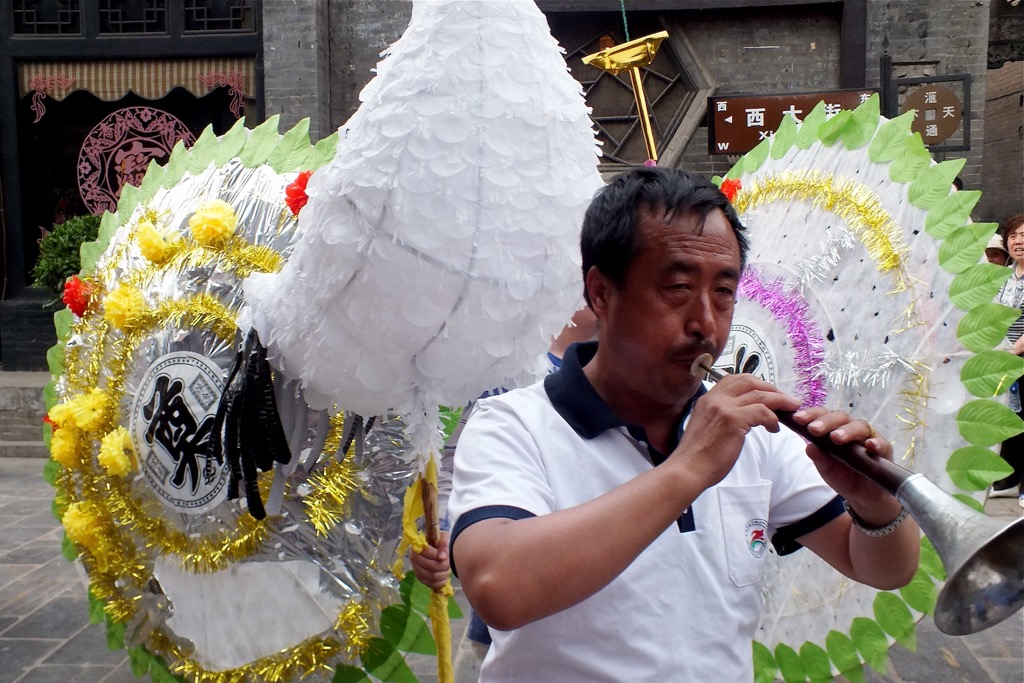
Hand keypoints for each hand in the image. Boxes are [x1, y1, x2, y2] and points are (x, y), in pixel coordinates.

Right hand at [410, 530, 449, 589]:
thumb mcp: (442, 536)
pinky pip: (431, 584)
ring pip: (432, 576)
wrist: (434, 549)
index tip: (446, 556)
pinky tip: (444, 578)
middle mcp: (414, 559)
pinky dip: (440, 583)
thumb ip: (443, 542)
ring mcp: (416, 570)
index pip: (427, 552)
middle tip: (449, 563)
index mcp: (418, 546)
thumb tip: (442, 557)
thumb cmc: (438, 542)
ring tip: (447, 570)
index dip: (438, 555)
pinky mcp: (420, 579)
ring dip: (444, 574)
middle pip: (431, 566)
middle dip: (444, 565)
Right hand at [672, 373, 800, 489]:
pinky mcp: (733, 420)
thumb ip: (720, 416)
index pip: (734, 379)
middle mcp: (715, 398)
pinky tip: (774, 429)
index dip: (755, 383)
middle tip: (785, 399)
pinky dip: (773, 419)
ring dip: (780, 401)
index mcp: (708, 398)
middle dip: (771, 388)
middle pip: (749, 381)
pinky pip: (762, 412)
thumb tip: (742, 417)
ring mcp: (724, 407)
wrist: (688, 469)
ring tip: (791, 409)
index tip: (768, 393)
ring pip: (760, 395)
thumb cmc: (698, 455)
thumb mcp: (706, 426)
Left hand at [791, 408, 900, 520]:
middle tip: (814, 429)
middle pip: (841, 417)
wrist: (863, 495)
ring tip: (836, 438)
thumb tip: (808, 447)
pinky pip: (882, 443)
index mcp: (835, 429)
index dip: (811, 414)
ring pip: (860, 426)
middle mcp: (852, 429)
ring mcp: (869, 437)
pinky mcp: (885, 449)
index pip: (823, 415)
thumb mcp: (826, 468)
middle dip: (826, 422)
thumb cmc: (843, 476)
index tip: (797, 419)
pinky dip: (876, 443)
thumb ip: (818, 457)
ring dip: (847, 431)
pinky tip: (869, 445)